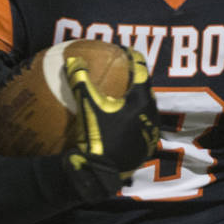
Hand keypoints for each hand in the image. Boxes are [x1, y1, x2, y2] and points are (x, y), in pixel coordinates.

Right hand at [62, 49, 159, 199]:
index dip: (134, 57)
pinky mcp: (146, 147)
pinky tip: (120, 121)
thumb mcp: (86, 106)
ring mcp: (150, 132)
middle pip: (146, 90)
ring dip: (136, 100)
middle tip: (125, 71)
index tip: (126, 50)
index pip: (140, 71)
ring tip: (123, 95)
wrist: (101, 173)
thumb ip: (80, 80)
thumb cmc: (96, 136)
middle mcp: (151, 115)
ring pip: (146, 109)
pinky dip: (133, 119)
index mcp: (140, 101)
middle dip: (136, 79)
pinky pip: (142, 126)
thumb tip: (72, 59)